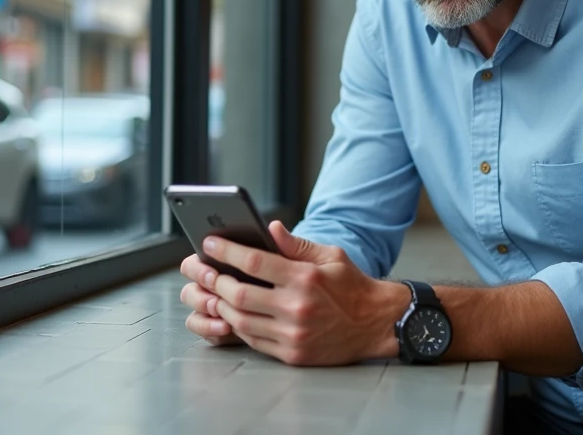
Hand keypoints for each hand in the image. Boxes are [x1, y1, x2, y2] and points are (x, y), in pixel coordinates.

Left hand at [186, 221, 407, 365]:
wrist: (375, 324)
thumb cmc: (352, 286)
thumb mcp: (330, 255)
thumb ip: (296, 244)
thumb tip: (270, 228)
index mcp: (305, 278)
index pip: (255, 262)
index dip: (227, 251)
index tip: (210, 243)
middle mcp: (297, 307)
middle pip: (240, 295)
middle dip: (218, 282)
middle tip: (207, 272)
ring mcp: (293, 334)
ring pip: (241, 321)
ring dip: (223, 307)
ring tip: (218, 294)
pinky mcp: (293, 354)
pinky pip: (254, 341)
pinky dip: (239, 327)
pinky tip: (235, 315)